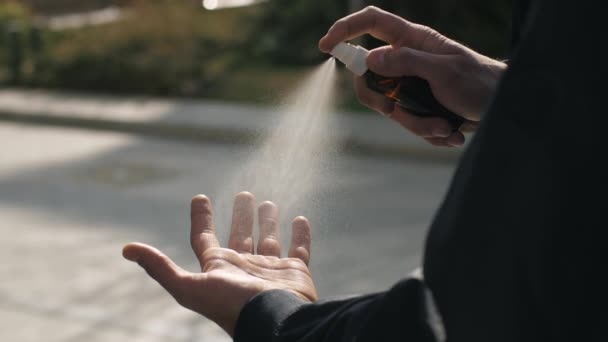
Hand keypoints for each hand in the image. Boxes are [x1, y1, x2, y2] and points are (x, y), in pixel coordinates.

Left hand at [122, 192, 316, 335]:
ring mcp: (271, 269)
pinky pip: (300, 249)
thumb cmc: (231, 305)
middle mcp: (244, 267)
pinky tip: (300, 218)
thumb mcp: (189, 287)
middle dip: (240, 215)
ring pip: (268, 239)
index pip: (205, 238)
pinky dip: (301, 234)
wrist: (274, 319)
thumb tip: (126, 249)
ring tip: (267, 202)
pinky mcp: (296, 271)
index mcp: (219, 268)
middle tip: (243, 194)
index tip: (199, 197)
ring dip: (267, 221)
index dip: (200, 218)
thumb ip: (160, 268)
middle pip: (240, 235)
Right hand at [319, 6, 506, 146]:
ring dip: (417, 125)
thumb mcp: (444, 71)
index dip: (345, 30)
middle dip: (381, 103)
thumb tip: (370, 58)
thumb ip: (407, 61)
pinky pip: (407, 124)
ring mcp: (411, 86)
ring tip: (446, 126)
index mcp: (412, 41)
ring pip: (390, 108)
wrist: (501, 109)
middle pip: (369, 78)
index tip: (325, 46)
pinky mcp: (418, 107)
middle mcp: (406, 61)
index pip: (371, 23)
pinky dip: (428, 133)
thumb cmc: (480, 82)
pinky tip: (451, 132)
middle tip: (395, 112)